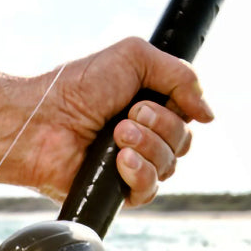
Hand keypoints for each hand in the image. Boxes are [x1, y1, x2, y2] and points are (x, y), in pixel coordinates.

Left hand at [19, 36, 214, 205]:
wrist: (42, 121)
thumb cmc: (77, 87)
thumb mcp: (135, 57)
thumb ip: (180, 75)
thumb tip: (208, 113)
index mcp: (148, 107)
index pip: (187, 117)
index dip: (179, 108)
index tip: (148, 99)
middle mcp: (144, 137)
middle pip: (184, 142)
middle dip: (160, 126)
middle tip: (126, 116)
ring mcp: (132, 166)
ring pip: (170, 166)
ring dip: (147, 146)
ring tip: (116, 135)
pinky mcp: (120, 192)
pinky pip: (151, 190)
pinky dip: (140, 172)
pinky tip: (120, 161)